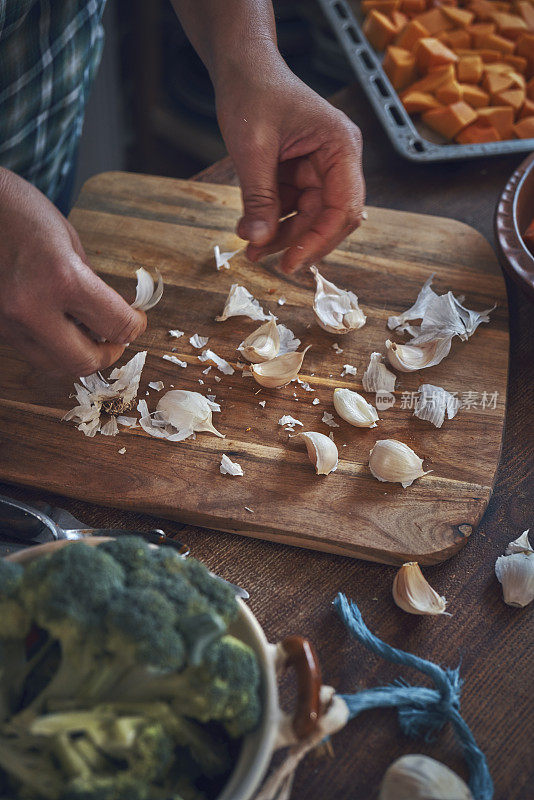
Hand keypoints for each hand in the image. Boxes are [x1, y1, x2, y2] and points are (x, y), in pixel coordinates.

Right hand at [0, 169, 145, 375]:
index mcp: (61, 278)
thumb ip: (91, 283)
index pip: (115, 324)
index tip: (136, 320)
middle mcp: (32, 308)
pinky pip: (32, 350)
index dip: (134, 326)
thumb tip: (109, 314)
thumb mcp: (69, 240)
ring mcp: (8, 322)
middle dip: (109, 353)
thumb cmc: (18, 211)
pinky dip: (53, 346)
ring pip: (55, 365)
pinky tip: (60, 327)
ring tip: (90, 335)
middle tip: (117, 338)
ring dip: (79, 356)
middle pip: (84, 362)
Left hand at [215, 50, 364, 272]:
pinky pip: (292, 207)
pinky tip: (250, 231)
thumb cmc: (253, 92)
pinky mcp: (300, 173)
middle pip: (328, 218)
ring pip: (308, 218)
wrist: (241, 67)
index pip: (343, 207)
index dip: (320, 241)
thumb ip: (259, 197)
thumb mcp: (252, 148)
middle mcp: (337, 160)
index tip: (293, 263)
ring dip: (280, 236)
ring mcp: (320, 168)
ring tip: (250, 248)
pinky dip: (272, 222)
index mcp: (340, 147)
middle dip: (297, 242)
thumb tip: (260, 241)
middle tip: (267, 261)